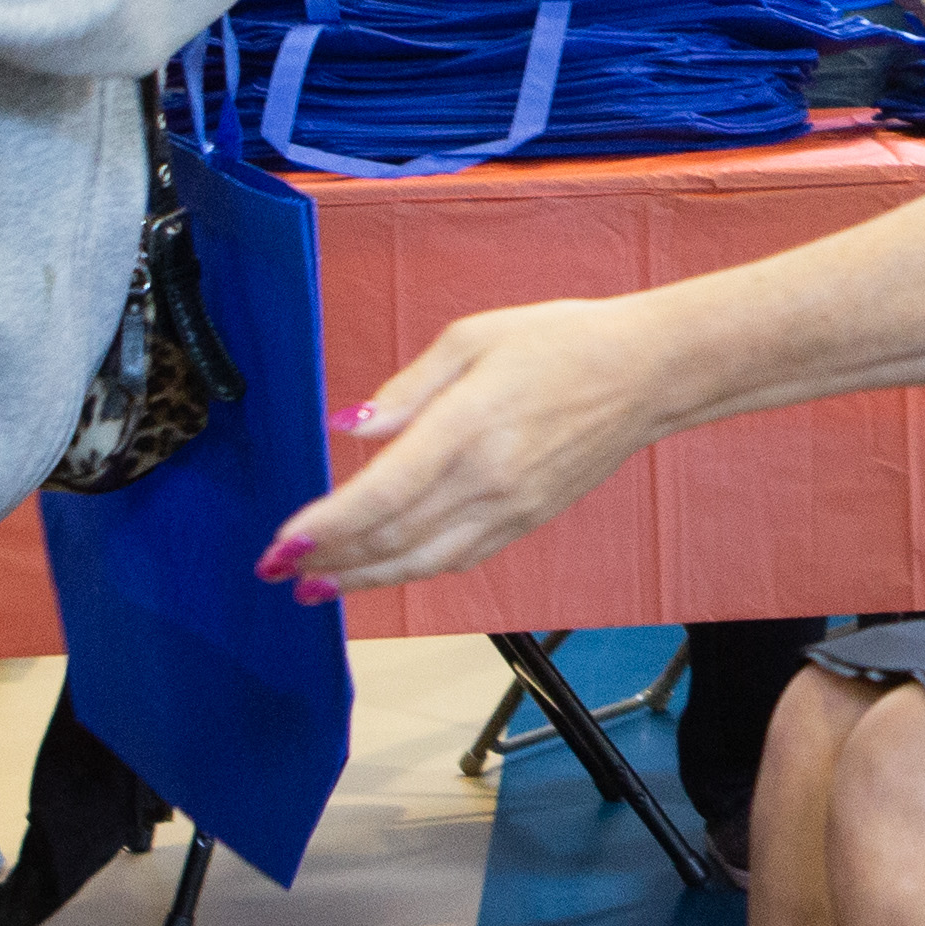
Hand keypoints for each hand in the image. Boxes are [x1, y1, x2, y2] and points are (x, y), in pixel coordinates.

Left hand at [261, 295, 682, 593]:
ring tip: (315, 588)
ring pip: (423, 561)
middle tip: (277, 572)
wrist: (647, 373)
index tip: (280, 544)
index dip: (325, 527)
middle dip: (328, 562)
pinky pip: (459, 559)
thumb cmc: (560, 342)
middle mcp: (488, 481)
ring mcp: (511, 509)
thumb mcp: (474, 337)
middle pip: (393, 539)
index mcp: (468, 428)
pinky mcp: (528, 520)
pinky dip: (412, 572)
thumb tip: (352, 427)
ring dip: (363, 580)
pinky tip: (382, 572)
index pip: (381, 494)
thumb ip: (408, 389)